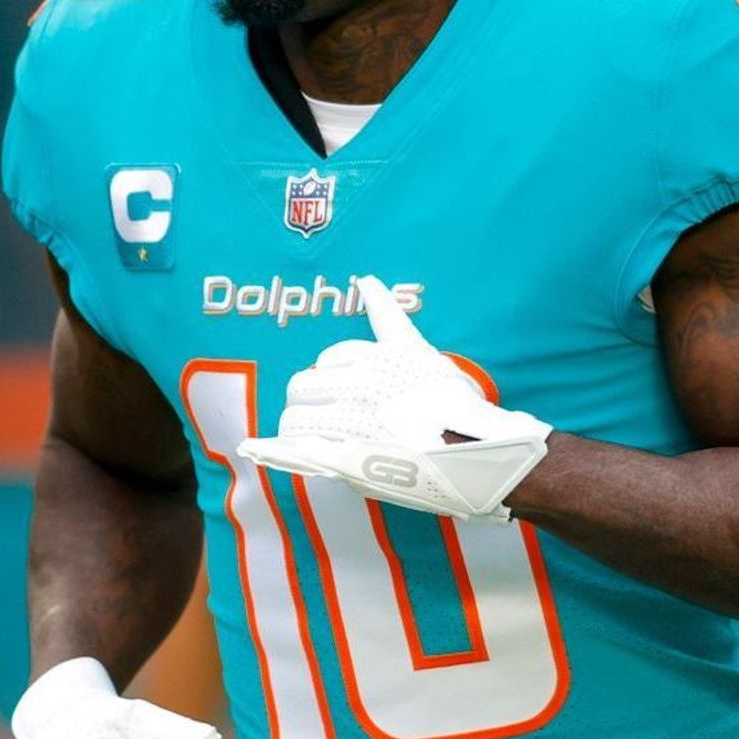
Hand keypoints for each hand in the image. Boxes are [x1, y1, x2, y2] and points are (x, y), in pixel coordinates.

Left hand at [238, 276, 552, 521]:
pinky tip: (258, 447)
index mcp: (382, 358)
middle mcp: (364, 386)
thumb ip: (391, 319)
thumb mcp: (429, 355)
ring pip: (299, 416)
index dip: (334, 371)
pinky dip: (276, 449)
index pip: (334, 356)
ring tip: (316, 435)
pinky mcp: (350, 461)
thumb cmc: (460, 406)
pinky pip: (300, 451)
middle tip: (323, 410)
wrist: (480, 458)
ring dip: (300, 424)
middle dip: (309, 395)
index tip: (341, 381)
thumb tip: (365, 278)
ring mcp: (355, 424)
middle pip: (306, 383)